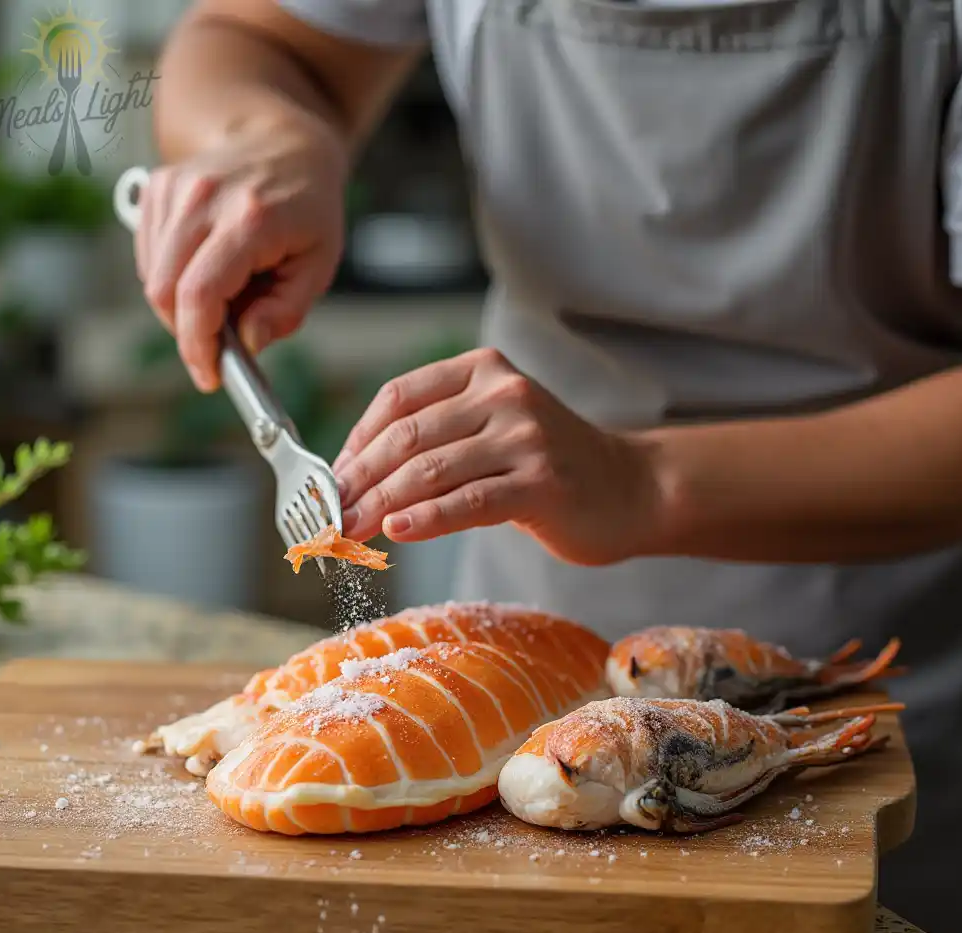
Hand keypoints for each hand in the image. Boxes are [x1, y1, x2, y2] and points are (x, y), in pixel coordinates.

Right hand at [135, 111, 346, 390]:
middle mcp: (204, 198)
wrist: (285, 144)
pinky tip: (205, 273)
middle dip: (187, 334)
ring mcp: (175, 188)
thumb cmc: (307, 211)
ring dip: (180, 308)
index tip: (209, 376)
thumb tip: (247, 342)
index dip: (198, 346)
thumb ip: (284, 310)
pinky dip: (171, 280)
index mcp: (250, 219)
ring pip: (151, 277)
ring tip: (224, 299)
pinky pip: (148, 256)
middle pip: (165, 290)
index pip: (201, 294)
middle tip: (217, 350)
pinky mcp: (158, 186)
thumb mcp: (318, 266)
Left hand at [332, 349, 663, 565]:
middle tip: (330, 515)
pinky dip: (425, 519)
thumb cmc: (550, 464)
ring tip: (349, 530)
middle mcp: (504, 394)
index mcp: (484, 371)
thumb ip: (438, 439)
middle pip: (408, 437)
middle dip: (360, 480)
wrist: (631, 488)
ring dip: (380, 505)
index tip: (333, 479)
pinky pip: (468, 502)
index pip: (399, 398)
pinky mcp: (541, 481)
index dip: (357, 440)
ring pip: (431, 471)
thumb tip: (359, 476)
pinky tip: (396, 533)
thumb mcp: (494, 430)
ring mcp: (526, 436)